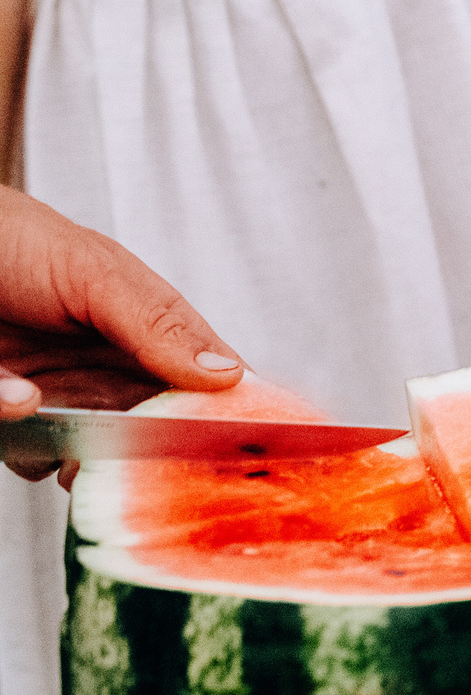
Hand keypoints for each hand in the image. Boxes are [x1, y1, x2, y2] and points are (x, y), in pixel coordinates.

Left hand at [0, 191, 244, 479]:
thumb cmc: (12, 240)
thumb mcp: (96, 272)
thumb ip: (159, 324)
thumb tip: (225, 373)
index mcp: (150, 332)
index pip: (206, 383)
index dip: (221, 416)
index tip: (224, 443)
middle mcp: (110, 369)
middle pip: (151, 433)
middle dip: (143, 452)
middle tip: (133, 452)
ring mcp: (60, 395)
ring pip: (91, 454)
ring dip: (77, 452)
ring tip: (59, 417)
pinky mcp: (14, 415)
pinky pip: (27, 453)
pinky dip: (22, 439)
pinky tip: (16, 400)